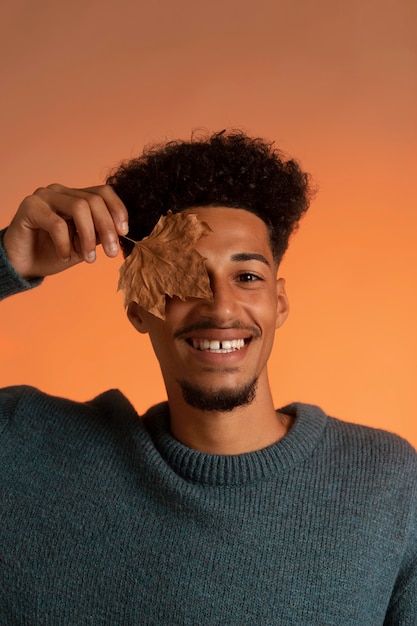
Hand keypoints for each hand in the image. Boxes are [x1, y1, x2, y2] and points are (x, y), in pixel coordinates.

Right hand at [3, 184, 128, 278]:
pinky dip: (65, 244)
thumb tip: (121, 231)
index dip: (118, 209)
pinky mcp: (30, 207)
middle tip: (112, 253)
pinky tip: (64, 256)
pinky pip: (57, 223)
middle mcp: (60, 192)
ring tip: (89, 259)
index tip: (124, 232)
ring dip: (88, 237)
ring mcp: (44, 196)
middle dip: (107, 228)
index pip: (103, 192)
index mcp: (75, 196)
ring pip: (79, 208)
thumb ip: (100, 234)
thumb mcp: (84, 244)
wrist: (23, 264)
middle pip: (94, 200)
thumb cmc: (53, 253)